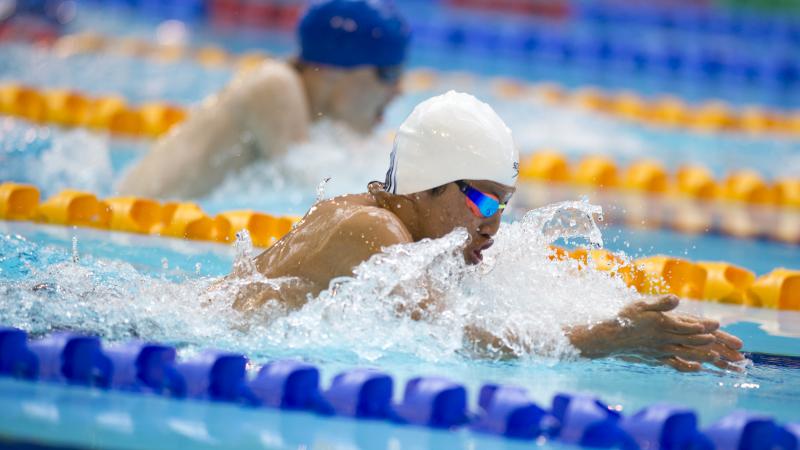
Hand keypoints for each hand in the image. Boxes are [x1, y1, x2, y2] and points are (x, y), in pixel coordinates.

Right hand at [569, 295, 744, 371]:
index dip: (703, 326)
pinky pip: (675, 363)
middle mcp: (665, 339)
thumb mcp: (640, 304)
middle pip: (693, 342)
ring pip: (688, 354)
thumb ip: (660, 303)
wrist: (607, 339)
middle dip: (714, 344)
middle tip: (732, 348)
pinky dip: (687, 365)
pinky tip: (697, 368)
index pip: (688, 326)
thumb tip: (677, 299)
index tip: (718, 326)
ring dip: (707, 356)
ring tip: (722, 359)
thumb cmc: (623, 319)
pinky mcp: (656, 358)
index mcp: (663, 324)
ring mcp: (661, 350)